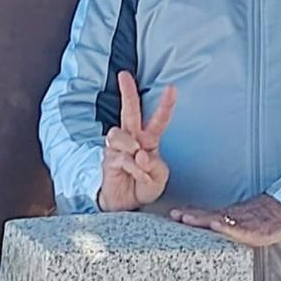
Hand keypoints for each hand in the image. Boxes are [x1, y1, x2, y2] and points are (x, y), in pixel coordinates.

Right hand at [98, 71, 175, 212]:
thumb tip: (141, 155)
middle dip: (127, 92)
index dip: (165, 104)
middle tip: (124, 75)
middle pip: (129, 112)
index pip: (158, 120)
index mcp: (148, 140)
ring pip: (118, 133)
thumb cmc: (142, 187)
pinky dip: (134, 169)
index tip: (172, 87)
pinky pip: (122, 158)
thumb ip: (156, 167)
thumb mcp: (159, 178)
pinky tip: (139, 176)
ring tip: (139, 158)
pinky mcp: (108, 160)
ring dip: (130, 145)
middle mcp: (132, 140)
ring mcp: (118, 149)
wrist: (125, 205)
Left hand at [170, 194, 280, 247]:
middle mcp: (234, 218)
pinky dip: (229, 229)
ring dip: (204, 219)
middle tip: (177, 216)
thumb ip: (219, 220)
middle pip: (210, 216)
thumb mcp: (237, 219)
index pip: (206, 215)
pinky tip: (218, 226)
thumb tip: (196, 219)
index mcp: (228, 217)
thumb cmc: (259, 218)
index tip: (173, 214)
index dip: (190, 214)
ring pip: (222, 221)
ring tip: (188, 219)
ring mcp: (246, 223)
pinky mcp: (259, 231)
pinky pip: (243, 231)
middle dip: (193, 217)